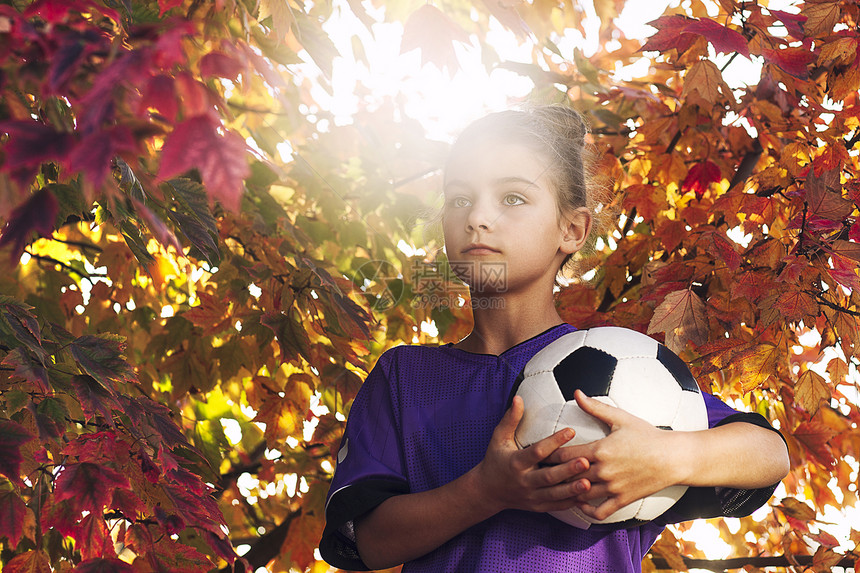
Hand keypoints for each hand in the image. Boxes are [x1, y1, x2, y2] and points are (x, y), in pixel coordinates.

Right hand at [471, 396, 591, 514]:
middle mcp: (524, 481)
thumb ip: (511, 419)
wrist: (488, 490)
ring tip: (589, 483)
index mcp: (516, 463)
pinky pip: (556, 505)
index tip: (570, 431)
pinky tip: (585, 498)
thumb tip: (518, 399)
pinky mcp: (537, 506)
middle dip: (567, 470)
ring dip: (572, 489)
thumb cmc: (495, 460)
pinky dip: (570, 502)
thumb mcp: (499, 438)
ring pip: (554, 494)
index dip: (554, 441)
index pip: (537, 451)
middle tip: (586, 461)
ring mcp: (531, 496)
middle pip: (548, 476)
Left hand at [546, 390, 678, 521]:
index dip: (548, 455)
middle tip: (539, 473)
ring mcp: (613, 488)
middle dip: (552, 474)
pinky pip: (599, 512)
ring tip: (555, 487)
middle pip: (567, 476)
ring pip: (580, 494)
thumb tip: (577, 392)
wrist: (673, 457)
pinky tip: (580, 501)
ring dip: (566, 492)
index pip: (563, 455)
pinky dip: (586, 510)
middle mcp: (603, 471)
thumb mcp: (620, 418)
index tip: (539, 454)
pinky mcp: (622, 500)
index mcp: (599, 450)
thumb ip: (595, 407)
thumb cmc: (647, 435)